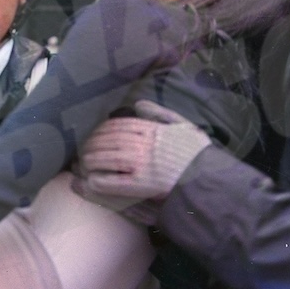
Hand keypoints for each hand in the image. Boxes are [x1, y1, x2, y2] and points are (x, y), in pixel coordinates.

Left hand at [75, 99, 210, 201]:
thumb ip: (160, 113)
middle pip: (108, 141)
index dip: (101, 130)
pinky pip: (114, 182)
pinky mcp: (142, 185)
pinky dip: (99, 181)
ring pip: (106, 159)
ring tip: (81, 164)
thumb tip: (138, 104)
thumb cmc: (197, 152)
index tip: (92, 133)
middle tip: (80, 149)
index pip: (118, 125)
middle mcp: (144, 144)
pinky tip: (90, 182)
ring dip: (90, 161)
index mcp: (152, 129)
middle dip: (91, 144)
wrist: (209, 176)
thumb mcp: (182, 124)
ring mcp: (142, 164)